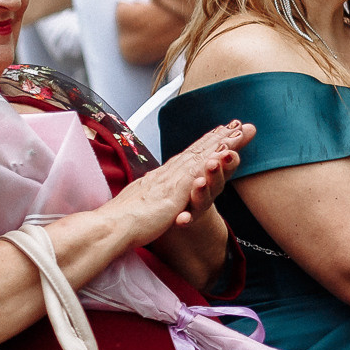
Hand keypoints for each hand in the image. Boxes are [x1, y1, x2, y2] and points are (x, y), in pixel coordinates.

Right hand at [107, 122, 251, 244]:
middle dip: (221, 136)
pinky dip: (211, 161)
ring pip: (202, 157)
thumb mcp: (141, 204)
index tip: (220, 131)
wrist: (108, 227)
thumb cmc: (121, 220)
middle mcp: (167, 174)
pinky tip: (226, 153)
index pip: (187, 156)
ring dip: (222, 143)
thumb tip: (153, 194)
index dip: (204, 143)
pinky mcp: (174, 193)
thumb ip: (151, 196)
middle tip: (240, 123)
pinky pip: (197, 173)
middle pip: (198, 151)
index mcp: (161, 178)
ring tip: (240, 131)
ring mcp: (171, 182)